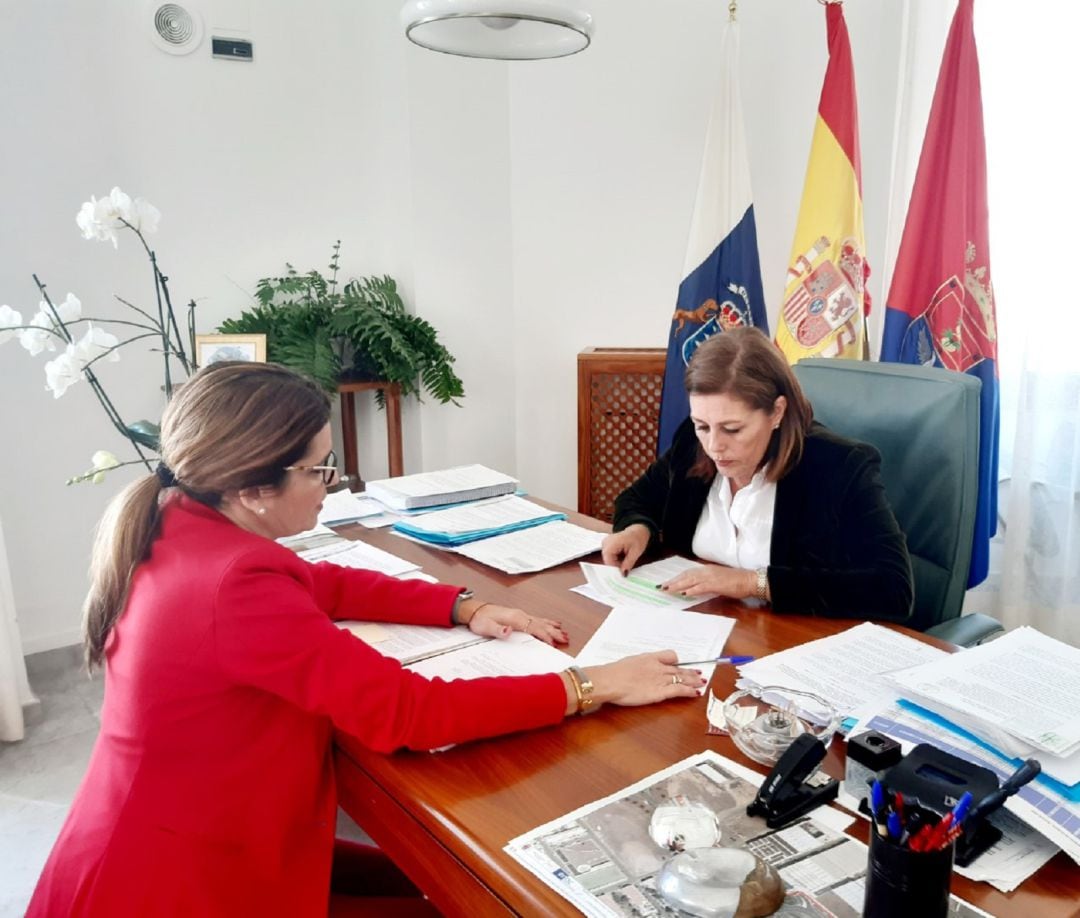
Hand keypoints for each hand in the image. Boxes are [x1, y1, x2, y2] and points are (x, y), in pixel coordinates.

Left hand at [466, 602, 568, 645]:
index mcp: (515, 618)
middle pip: (541, 624)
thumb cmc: (480, 619)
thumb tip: (509, 631)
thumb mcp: (486, 627)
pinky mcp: (519, 616)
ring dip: (553, 628)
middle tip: (565, 639)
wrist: (475, 610)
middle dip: (554, 632)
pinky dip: (546, 623)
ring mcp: (520, 614)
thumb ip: (498, 630)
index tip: (553, 644)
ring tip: (564, 634)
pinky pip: (536, 619)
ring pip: (541, 621)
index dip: (545, 636)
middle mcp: (520, 615)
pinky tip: (552, 624)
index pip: (534, 628)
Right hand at [584, 650, 705, 707]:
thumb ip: (636, 665)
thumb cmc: (614, 673)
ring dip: (694, 680)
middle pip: (679, 668)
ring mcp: (661, 679)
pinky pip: (680, 690)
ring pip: (682, 678)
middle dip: (690, 671)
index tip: (680, 664)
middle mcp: (658, 667)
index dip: (676, 661)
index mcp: (649, 658)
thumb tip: (636, 670)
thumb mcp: (627, 663)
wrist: (611, 680)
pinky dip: (689, 691)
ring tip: (702, 682)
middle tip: (699, 673)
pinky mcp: (661, 692)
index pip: (669, 655)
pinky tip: (696, 693)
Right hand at [600, 524, 650, 574]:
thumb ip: (628, 563)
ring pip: (608, 559)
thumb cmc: (638, 538)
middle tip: (626, 567)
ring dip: (617, 562)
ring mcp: (605, 543)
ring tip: (626, 560)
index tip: (624, 572)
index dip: (615, 568)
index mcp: (611, 543)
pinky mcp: (607, 545)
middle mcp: (605, 543)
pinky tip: (623, 557)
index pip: (608, 561)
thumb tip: (623, 574)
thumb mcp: (635, 552)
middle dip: (616, 565)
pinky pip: (609, 556)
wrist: (638, 530)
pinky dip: (616, 558)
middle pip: (607, 560)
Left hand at [660, 563, 755, 598]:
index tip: (667, 582)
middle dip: (673, 581)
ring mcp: (711, 577)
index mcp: (707, 569)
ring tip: (667, 589)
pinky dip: (691, 590)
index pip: (688, 572)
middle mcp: (706, 571)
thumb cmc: (736, 582)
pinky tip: (684, 594)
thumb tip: (695, 589)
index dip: (677, 577)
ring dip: (678, 585)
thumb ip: (706, 583)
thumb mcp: (718, 580)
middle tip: (661, 586)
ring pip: (690, 580)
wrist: (749, 580)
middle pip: (685, 575)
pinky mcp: (716, 584)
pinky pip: (700, 587)